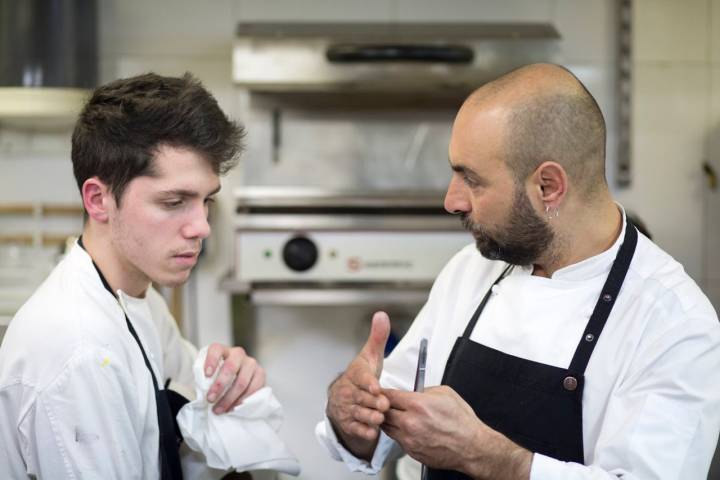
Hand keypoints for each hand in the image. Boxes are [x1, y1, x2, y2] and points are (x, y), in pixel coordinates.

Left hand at [203, 343, 265, 413]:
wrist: (237, 377)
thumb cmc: (219, 376)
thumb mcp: (209, 374)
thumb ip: (205, 379)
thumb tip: (201, 392)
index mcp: (223, 350)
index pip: (217, 350)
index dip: (211, 361)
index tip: (206, 375)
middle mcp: (238, 354)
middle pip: (230, 367)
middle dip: (219, 385)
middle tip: (210, 399)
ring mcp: (251, 363)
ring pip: (242, 381)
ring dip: (229, 398)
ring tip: (219, 409)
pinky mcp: (260, 373)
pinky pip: (253, 388)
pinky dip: (242, 400)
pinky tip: (233, 407)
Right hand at [326, 311, 391, 459]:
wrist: (343, 397)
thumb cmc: (362, 375)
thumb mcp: (370, 357)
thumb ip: (378, 337)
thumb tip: (382, 315)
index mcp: (355, 374)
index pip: (361, 377)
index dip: (368, 383)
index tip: (377, 387)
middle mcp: (348, 391)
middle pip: (362, 397)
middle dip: (374, 402)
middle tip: (384, 404)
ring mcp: (347, 407)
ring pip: (359, 413)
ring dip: (370, 416)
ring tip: (380, 417)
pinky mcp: (348, 423)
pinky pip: (356, 428)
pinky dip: (364, 430)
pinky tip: (372, 430)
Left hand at [382, 386, 531, 479]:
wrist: (471, 447)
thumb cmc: (462, 421)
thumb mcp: (445, 393)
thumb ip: (424, 390)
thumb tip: (413, 390)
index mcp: (417, 405)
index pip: (388, 396)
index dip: (382, 392)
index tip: (380, 391)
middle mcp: (410, 423)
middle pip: (382, 413)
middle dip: (382, 407)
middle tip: (384, 403)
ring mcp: (409, 440)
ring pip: (386, 428)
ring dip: (388, 420)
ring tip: (395, 415)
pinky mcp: (411, 452)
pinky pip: (397, 439)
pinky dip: (398, 433)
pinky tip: (406, 428)